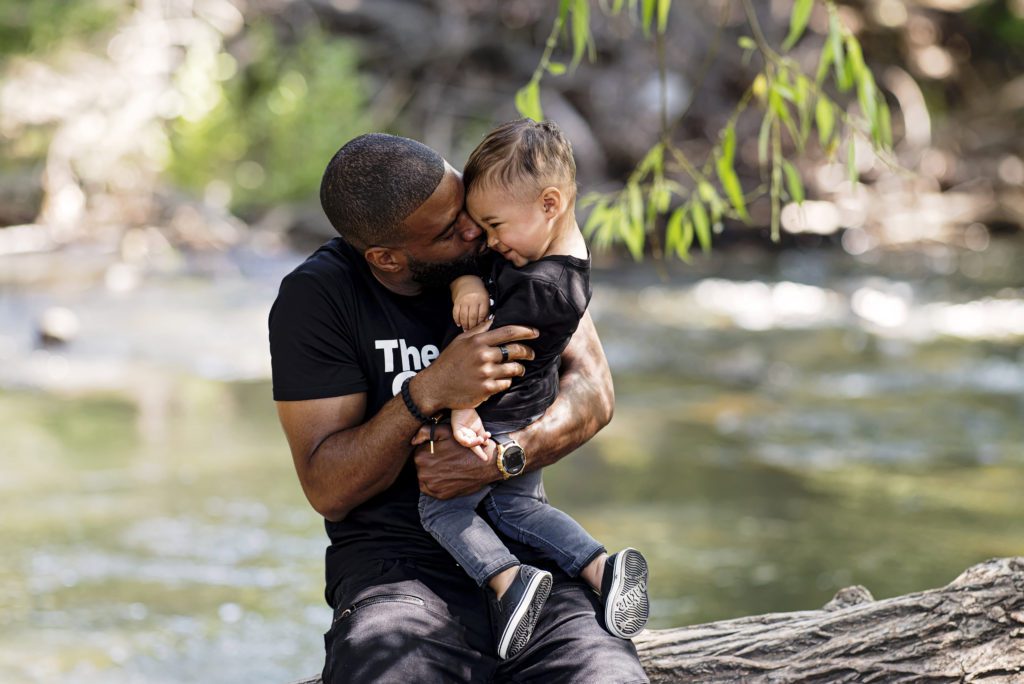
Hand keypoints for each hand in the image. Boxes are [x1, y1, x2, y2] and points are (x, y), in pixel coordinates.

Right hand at [410, 319, 536, 412]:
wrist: (435, 387)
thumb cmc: (449, 362)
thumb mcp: (460, 341)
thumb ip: (478, 330)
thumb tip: (494, 319)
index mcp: (477, 341)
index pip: (508, 332)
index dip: (526, 331)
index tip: (536, 332)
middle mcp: (483, 356)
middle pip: (515, 351)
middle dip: (528, 352)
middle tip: (531, 354)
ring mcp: (485, 373)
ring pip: (514, 369)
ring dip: (519, 369)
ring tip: (518, 369)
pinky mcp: (487, 389)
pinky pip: (506, 383)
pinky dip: (506, 381)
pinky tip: (501, 380)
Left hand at [413, 424, 499, 498]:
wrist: (485, 464)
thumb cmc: (465, 446)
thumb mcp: (445, 431)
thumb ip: (425, 431)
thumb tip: (412, 440)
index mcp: (421, 457)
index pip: (418, 453)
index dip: (429, 450)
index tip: (440, 450)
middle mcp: (423, 473)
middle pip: (421, 466)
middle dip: (430, 462)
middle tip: (445, 459)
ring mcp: (431, 486)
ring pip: (425, 478)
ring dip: (433, 473)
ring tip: (447, 467)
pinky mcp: (440, 495)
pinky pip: (431, 489)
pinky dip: (437, 484)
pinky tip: (447, 476)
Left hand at [450, 409, 491, 459]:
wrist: (465, 405)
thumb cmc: (470, 416)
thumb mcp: (479, 427)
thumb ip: (483, 435)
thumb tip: (486, 444)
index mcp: (471, 437)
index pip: (476, 447)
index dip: (480, 453)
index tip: (485, 459)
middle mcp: (465, 437)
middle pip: (471, 446)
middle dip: (477, 449)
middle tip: (483, 446)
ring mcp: (461, 434)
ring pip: (466, 443)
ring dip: (474, 443)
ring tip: (481, 440)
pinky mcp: (456, 429)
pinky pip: (459, 438)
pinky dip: (464, 440)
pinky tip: (470, 440)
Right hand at [453, 291, 490, 329]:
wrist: (467, 281)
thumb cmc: (478, 292)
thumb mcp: (486, 298)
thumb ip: (485, 310)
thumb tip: (485, 322)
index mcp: (482, 299)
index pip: (482, 314)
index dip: (481, 322)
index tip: (480, 327)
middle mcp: (473, 300)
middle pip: (472, 317)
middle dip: (472, 326)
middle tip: (472, 331)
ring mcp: (464, 301)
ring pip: (464, 316)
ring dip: (465, 325)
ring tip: (466, 329)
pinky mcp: (456, 302)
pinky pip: (456, 313)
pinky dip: (457, 320)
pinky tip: (459, 324)